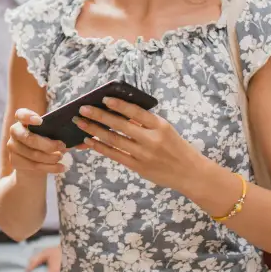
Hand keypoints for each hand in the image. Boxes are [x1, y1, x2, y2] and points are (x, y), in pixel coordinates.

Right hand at [5, 109, 68, 175]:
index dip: (29, 117)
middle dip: (48, 144)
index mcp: (22, 119)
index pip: (21, 114)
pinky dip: (50, 168)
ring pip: (34, 154)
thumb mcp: (50, 133)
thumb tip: (77, 138)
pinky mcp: (14, 161)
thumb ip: (58, 131)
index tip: (40, 121)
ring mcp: (12, 147)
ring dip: (51, 157)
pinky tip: (61, 167)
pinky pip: (34, 166)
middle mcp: (14, 131)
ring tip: (62, 157)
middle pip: (29, 138)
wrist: (32, 161)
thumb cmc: (45, 140)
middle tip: (63, 146)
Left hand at [74, 98, 202, 189]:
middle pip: (120, 125)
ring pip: (114, 140)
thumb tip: (119, 112)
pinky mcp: (138, 167)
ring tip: (81, 123)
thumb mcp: (166, 129)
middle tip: (82, 109)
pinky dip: (100, 147)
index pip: (136, 112)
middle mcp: (151, 139)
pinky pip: (115, 155)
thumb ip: (145, 122)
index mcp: (160, 126)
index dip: (118, 105)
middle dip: (99, 116)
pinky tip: (89, 141)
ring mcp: (143, 155)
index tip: (103, 98)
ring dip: (94, 130)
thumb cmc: (176, 147)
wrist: (189, 173)